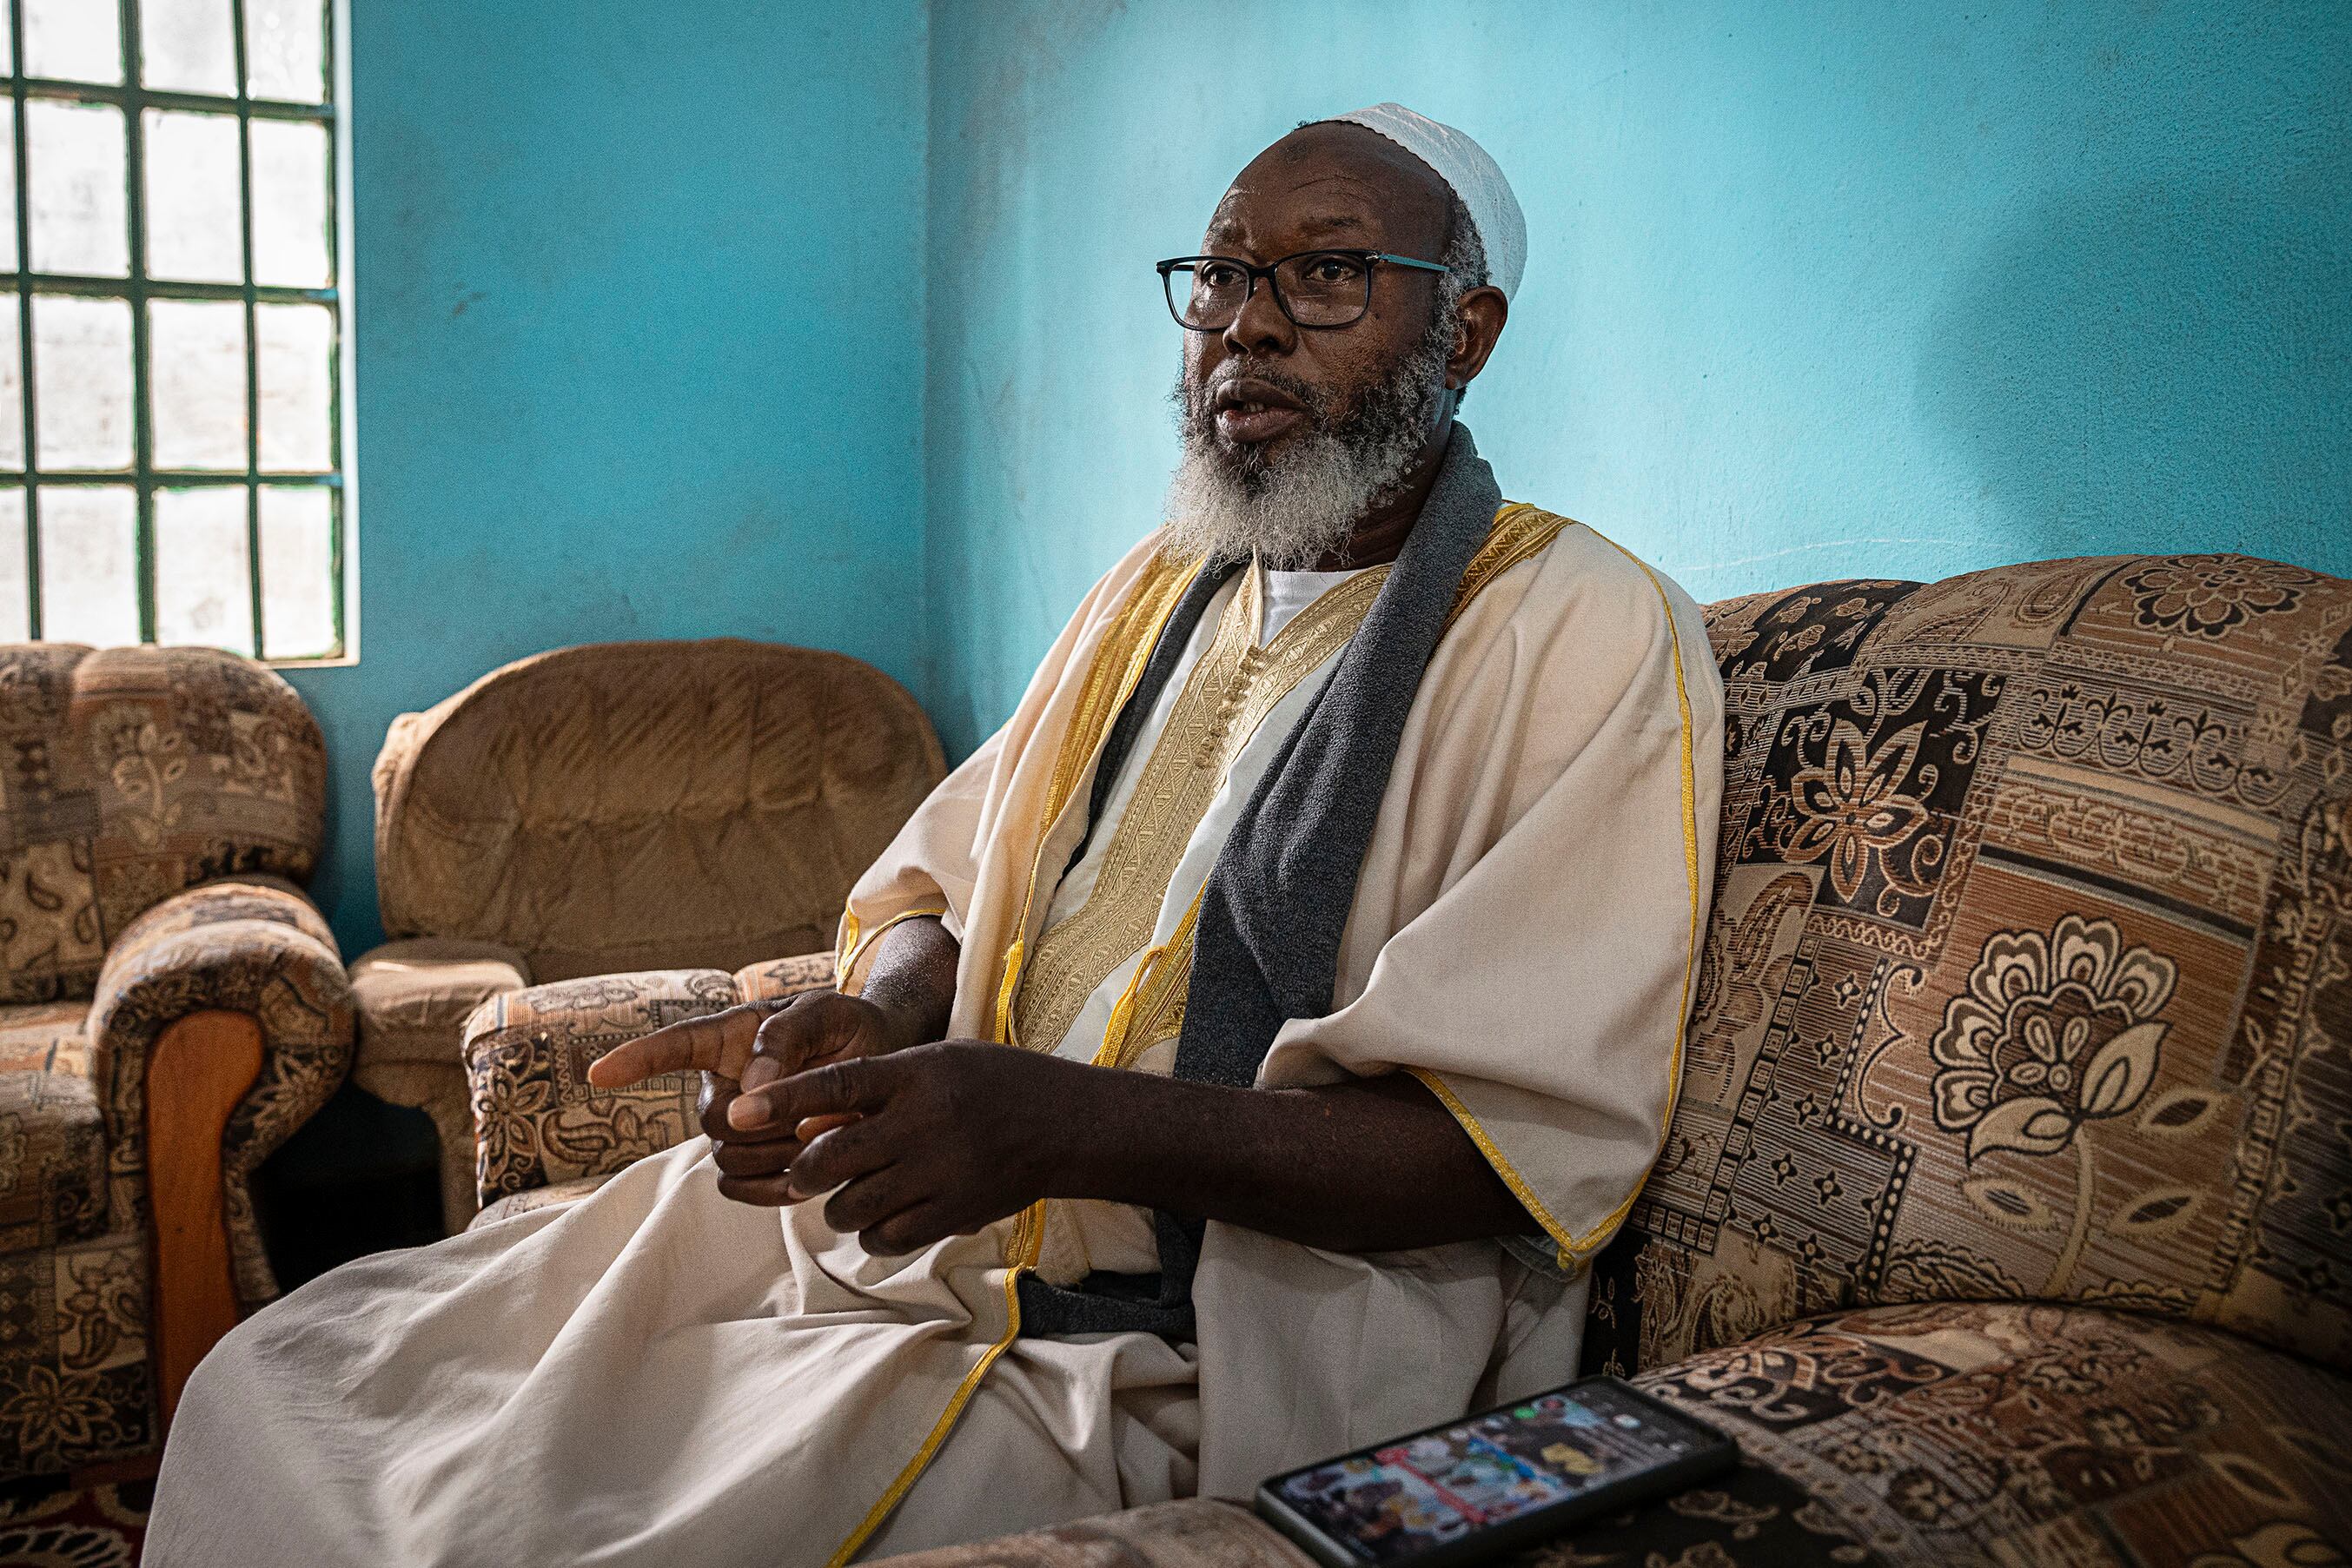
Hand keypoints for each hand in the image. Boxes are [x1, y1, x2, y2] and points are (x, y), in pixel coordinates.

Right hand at [587, 990, 916, 1203]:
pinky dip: (775, 1188)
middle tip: (818, 1110)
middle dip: (765, 1124)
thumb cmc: (848, 1028)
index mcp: (731, 1038)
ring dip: (778, 1154)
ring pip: (727, 1159)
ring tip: (823, 1133)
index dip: (636, 1060)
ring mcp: (737, 1128)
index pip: (673, 1047)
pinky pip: (741, 1190)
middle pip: (714, 1121)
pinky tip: (809, 1174)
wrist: (882, 1067)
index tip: (597, 1075)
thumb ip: (785, 1038)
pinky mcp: (757, 1166)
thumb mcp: (826, 1013)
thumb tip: (749, 1088)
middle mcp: (723, 1084)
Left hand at [723, 1040, 1083, 1254]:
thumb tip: (808, 1121)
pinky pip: (886, 1238)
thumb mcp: (936, 1061)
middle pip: (830, 1158)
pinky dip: (873, 1233)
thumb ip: (879, 1086)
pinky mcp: (954, 1214)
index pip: (833, 1085)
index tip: (735, 1113)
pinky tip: (886, 1216)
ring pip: (851, 1206)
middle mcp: (924, 1123)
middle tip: (803, 1172)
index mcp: (917, 1074)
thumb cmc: (991, 1084)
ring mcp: (940, 1173)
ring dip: (838, 1205)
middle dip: (803, 1171)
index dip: (779, 1100)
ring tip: (853, 1193)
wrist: (1065, 1125)